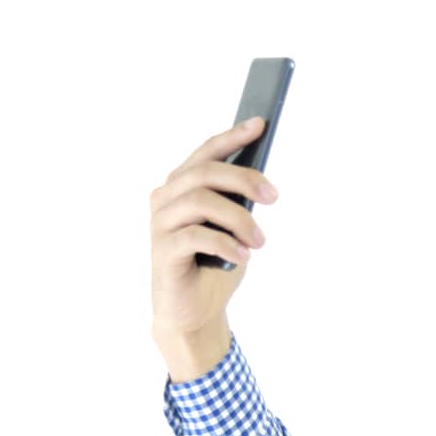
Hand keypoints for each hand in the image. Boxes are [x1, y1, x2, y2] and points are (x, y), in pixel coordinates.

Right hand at [149, 116, 277, 340]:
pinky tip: (244, 256)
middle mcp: (166, 198)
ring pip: (201, 202)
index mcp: (182, 186)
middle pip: (205, 173)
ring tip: (260, 242)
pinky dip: (226, 243)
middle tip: (274, 197)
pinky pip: (196, 236)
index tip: (260, 124)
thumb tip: (262, 184)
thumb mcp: (233, 228)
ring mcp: (161, 224)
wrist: (195, 311)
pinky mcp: (163, 251)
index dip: (232, 136)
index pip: (206, 153)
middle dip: (245, 179)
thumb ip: (238, 203)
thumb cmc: (215, 264)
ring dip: (239, 219)